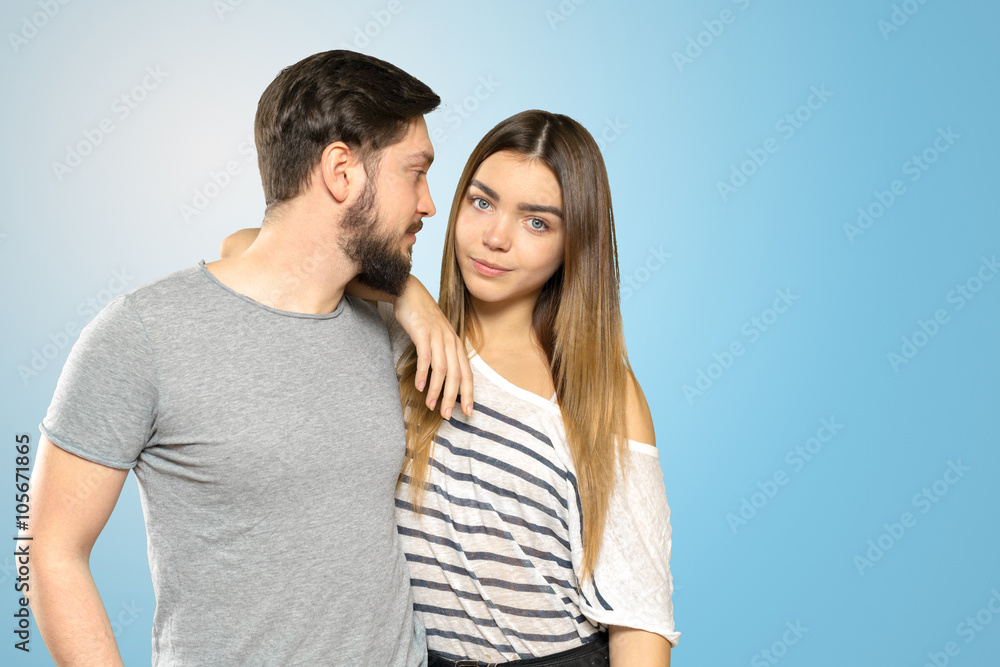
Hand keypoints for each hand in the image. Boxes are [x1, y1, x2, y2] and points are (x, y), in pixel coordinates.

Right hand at [392, 277, 473, 418]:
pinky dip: (424, 373)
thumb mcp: (438, 338)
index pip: (467, 374)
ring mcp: (438, 337)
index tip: (467, 412)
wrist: (410, 293)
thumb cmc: (423, 319)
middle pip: (456, 375)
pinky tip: (420, 386)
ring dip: (436, 389)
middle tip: (446, 415)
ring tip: (430, 405)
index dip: (468, 394)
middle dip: (452, 397)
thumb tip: (442, 379)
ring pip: (442, 369)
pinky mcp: (423, 333)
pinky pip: (426, 357)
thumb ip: (443, 355)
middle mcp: (450, 342)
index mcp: (456, 345)